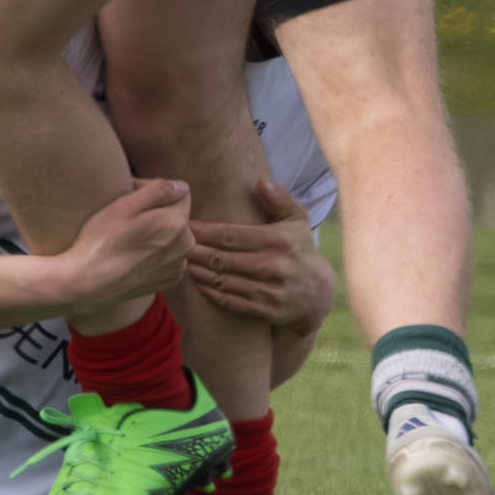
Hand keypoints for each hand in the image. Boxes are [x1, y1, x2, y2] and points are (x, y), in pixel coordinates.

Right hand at [55, 177, 191, 313]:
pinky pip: (169, 256)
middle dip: (158, 211)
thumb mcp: (124, 205)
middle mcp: (185, 245)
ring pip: (174, 236)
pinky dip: (156, 252)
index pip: (180, 192)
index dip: (155, 190)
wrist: (89, 284)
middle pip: (177, 215)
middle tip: (127, 217)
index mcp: (176, 223)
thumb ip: (158, 190)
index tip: (132, 197)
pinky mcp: (169, 280)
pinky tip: (134, 255)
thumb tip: (180, 186)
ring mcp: (178, 265)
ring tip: (129, 238)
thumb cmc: (102, 241)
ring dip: (158, 232)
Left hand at [186, 178, 333, 334]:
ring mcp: (270, 292)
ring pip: (223, 281)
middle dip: (195, 251)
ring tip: (180, 261)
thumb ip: (280, 200)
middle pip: (221, 259)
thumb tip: (261, 182)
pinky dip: (209, 292)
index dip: (204, 231)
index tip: (186, 225)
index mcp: (277, 241)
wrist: (319, 293)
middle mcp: (274, 267)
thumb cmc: (300, 249)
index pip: (231, 235)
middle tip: (175, 243)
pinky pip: (230, 302)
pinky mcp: (266, 311)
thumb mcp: (297, 221)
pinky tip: (196, 281)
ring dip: (198, 271)